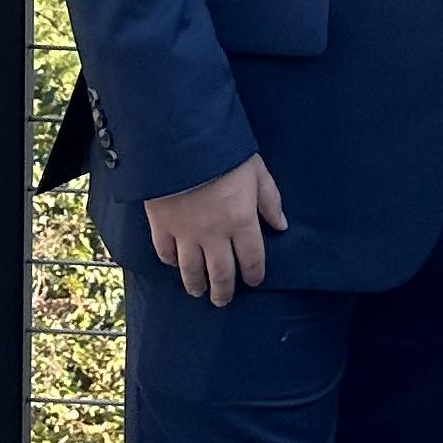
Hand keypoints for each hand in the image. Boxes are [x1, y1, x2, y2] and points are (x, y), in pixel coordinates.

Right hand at [145, 154, 287, 306]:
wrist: (180, 143)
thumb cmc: (224, 153)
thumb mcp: (257, 172)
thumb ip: (270, 200)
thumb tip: (281, 225)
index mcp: (242, 222)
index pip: (251, 259)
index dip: (253, 274)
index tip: (253, 281)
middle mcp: (215, 235)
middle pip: (221, 274)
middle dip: (223, 291)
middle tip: (222, 300)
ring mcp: (186, 233)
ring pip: (191, 270)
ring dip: (196, 284)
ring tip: (198, 292)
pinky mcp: (162, 225)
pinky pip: (165, 252)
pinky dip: (170, 261)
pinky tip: (174, 265)